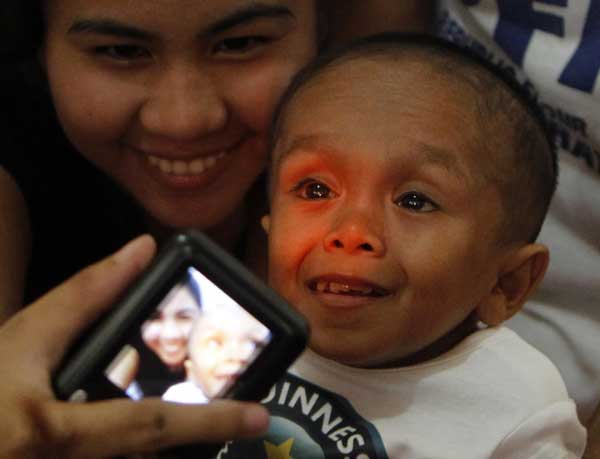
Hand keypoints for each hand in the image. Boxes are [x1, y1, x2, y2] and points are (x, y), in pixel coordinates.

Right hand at [0, 235, 268, 458]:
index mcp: (55, 435)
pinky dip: (144, 449)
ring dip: (176, 444)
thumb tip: (142, 250)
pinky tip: (160, 432)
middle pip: (154, 456)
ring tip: (209, 418)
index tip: (259, 418)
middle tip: (246, 419)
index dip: (212, 422)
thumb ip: (86, 295)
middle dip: (204, 436)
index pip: (152, 426)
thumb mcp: (26, 336)